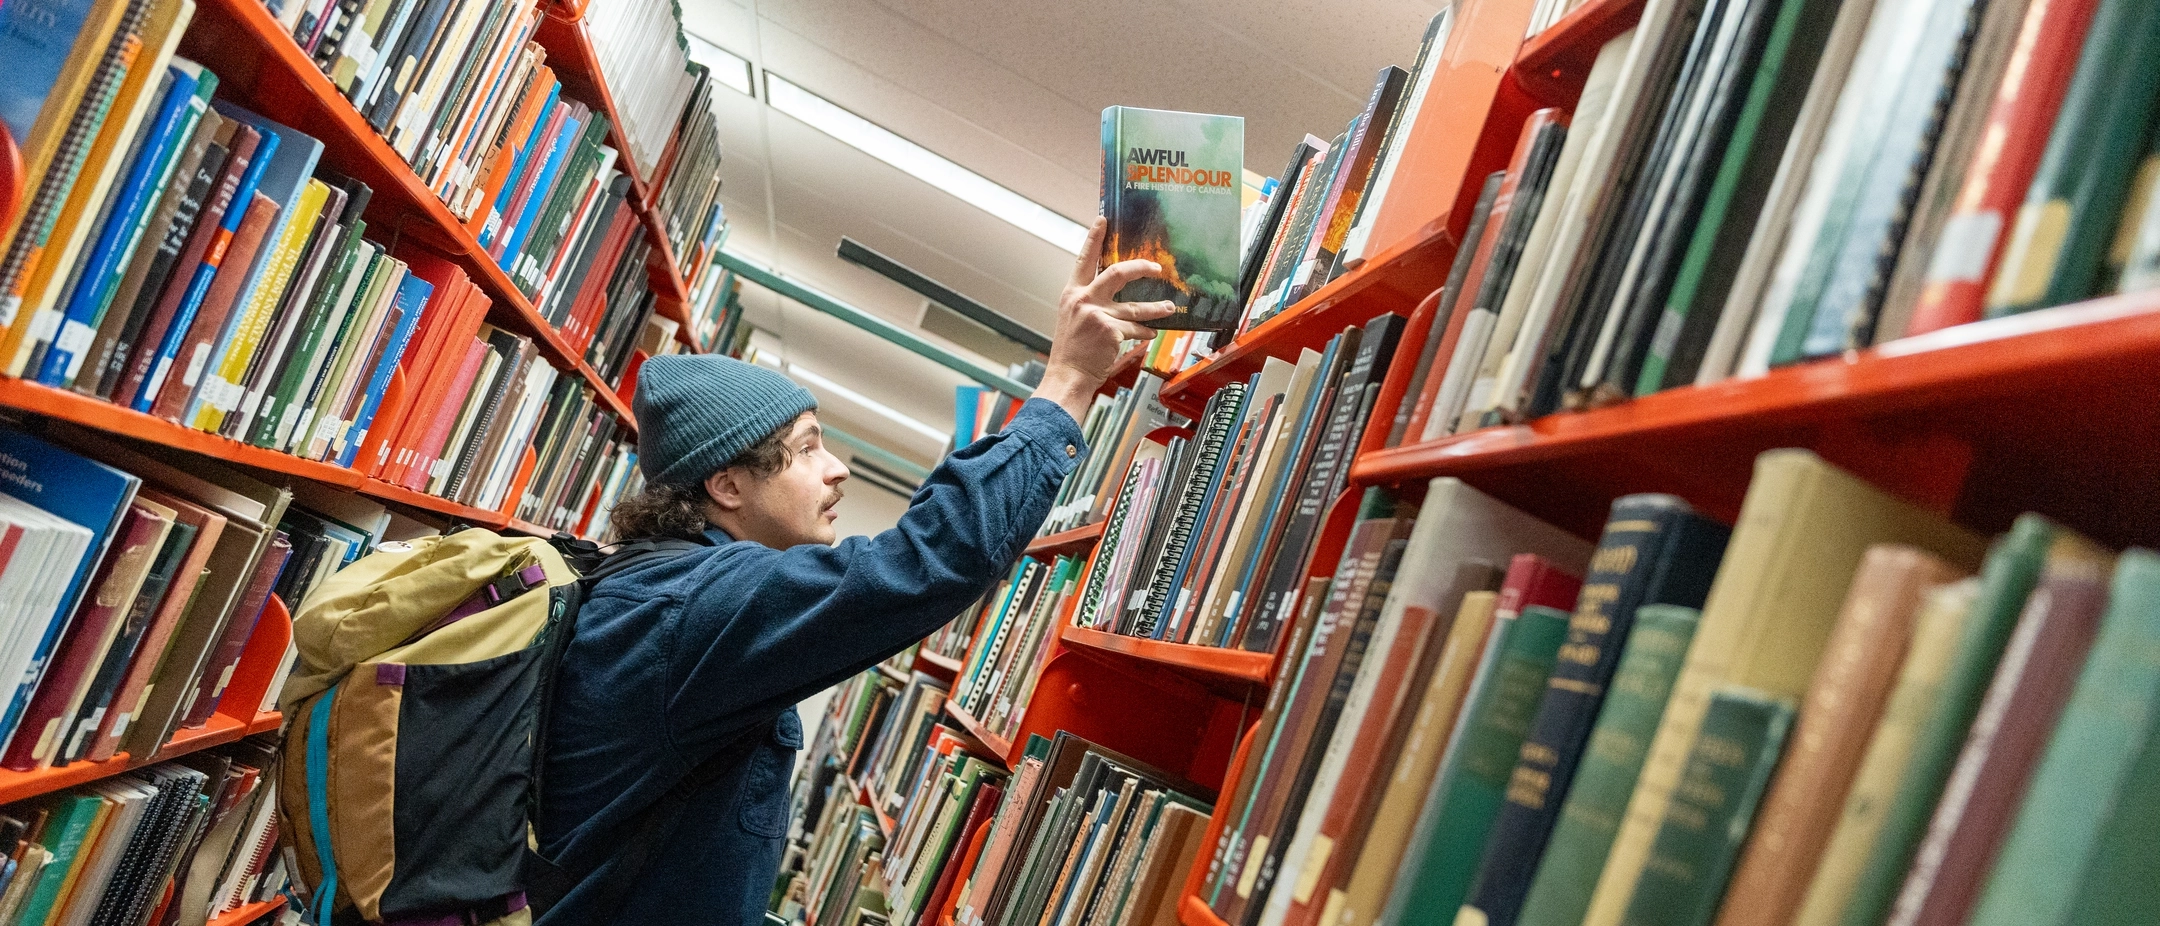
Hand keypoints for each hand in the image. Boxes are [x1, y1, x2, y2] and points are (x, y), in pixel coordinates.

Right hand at [1034, 218, 1175, 420]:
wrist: (1067, 376)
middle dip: (1141, 268)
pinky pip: (1136, 328)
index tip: (1103, 220)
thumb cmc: (1071, 351)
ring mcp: (1097, 314)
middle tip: (1157, 268)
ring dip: (1156, 308)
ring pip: (1136, 306)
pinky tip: (1152, 334)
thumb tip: (1114, 294)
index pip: (1083, 259)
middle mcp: (1083, 300)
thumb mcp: (1073, 319)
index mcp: (1072, 293)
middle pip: (1117, 273)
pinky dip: (1145, 332)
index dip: (1094, 238)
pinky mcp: (1110, 331)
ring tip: (1170, 308)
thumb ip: (1090, 302)